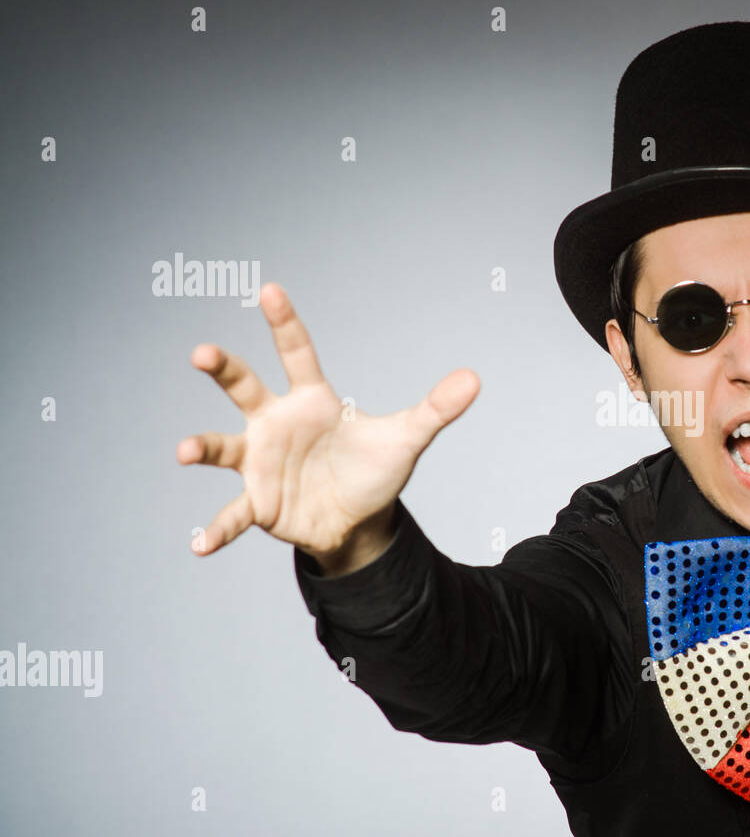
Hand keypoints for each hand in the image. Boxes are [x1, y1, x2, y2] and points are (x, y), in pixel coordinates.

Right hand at [177, 283, 478, 566]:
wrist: (359, 520)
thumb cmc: (373, 469)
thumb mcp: (407, 438)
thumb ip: (436, 408)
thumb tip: (475, 378)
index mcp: (311, 401)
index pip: (298, 353)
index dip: (285, 323)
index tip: (270, 290)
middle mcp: (277, 424)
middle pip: (244, 388)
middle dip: (223, 368)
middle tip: (201, 352)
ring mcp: (261, 463)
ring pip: (224, 447)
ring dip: (203, 447)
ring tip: (186, 451)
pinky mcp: (258, 503)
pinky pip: (232, 516)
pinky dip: (217, 531)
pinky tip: (201, 546)